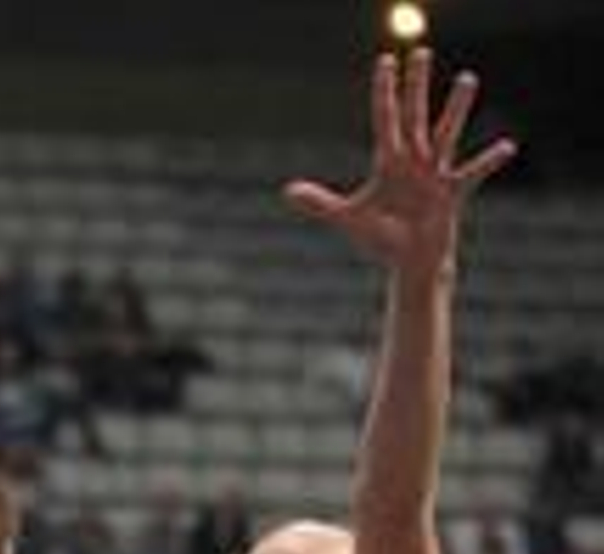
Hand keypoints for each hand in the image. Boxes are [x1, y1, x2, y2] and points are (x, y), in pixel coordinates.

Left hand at [283, 49, 515, 274]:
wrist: (409, 263)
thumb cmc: (381, 240)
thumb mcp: (349, 218)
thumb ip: (320, 203)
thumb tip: (286, 192)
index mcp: (389, 161)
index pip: (384, 118)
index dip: (383, 92)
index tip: (385, 61)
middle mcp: (414, 160)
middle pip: (414, 115)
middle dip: (415, 85)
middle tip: (420, 51)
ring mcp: (435, 173)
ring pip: (446, 132)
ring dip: (456, 107)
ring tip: (466, 78)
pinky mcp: (452, 193)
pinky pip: (473, 173)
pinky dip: (489, 161)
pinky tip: (508, 146)